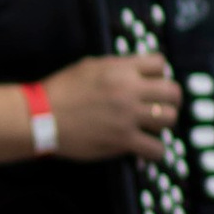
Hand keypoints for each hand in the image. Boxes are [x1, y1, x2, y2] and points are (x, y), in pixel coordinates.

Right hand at [40, 53, 180, 161]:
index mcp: (119, 69)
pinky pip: (158, 148)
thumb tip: (137, 72)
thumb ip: (116, 68)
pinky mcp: (123, 140)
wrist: (41, 116)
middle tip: (159, 105)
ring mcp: (127, 116)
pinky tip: (145, 147)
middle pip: (172, 92)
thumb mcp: (88, 67)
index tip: (151, 82)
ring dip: (162, 122)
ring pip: (169, 118)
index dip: (158, 74)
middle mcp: (128, 90)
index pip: (159, 63)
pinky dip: (155, 150)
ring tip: (151, 125)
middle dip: (169, 99)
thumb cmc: (61, 90)